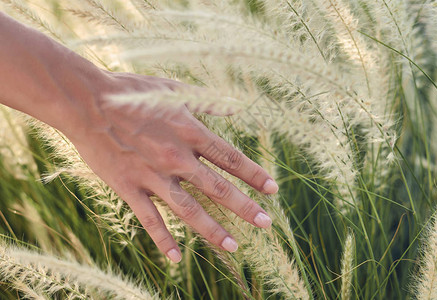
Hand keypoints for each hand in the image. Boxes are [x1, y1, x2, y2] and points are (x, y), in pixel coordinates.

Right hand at [64, 71, 278, 262]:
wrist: (88, 102)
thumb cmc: (133, 93)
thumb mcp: (174, 90)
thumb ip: (207, 102)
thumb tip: (237, 108)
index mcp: (190, 132)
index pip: (231, 158)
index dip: (254, 175)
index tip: (272, 190)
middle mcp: (177, 158)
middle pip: (218, 188)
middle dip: (245, 207)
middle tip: (265, 224)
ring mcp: (153, 175)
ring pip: (189, 209)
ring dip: (212, 230)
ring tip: (233, 246)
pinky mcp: (129, 187)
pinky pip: (149, 219)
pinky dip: (163, 238)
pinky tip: (175, 257)